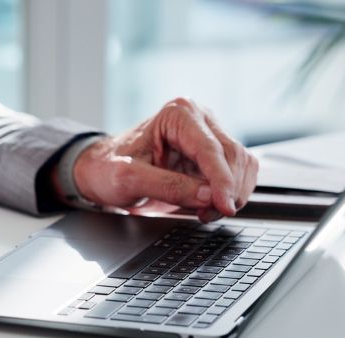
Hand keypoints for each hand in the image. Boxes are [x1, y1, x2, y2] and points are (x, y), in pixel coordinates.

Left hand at [69, 97, 257, 222]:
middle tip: (209, 215)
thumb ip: (167, 186)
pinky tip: (208, 206)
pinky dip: (230, 193)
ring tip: (205, 212)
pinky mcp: (214, 154)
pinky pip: (238, 173)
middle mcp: (199, 118)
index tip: (225, 206)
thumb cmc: (108, 169)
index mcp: (177, 114)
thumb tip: (207, 196)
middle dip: (228, 190)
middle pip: (233, 155)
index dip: (222, 181)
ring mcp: (209, 135)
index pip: (211, 149)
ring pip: (242, 165)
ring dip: (232, 194)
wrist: (103, 170)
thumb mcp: (128, 179)